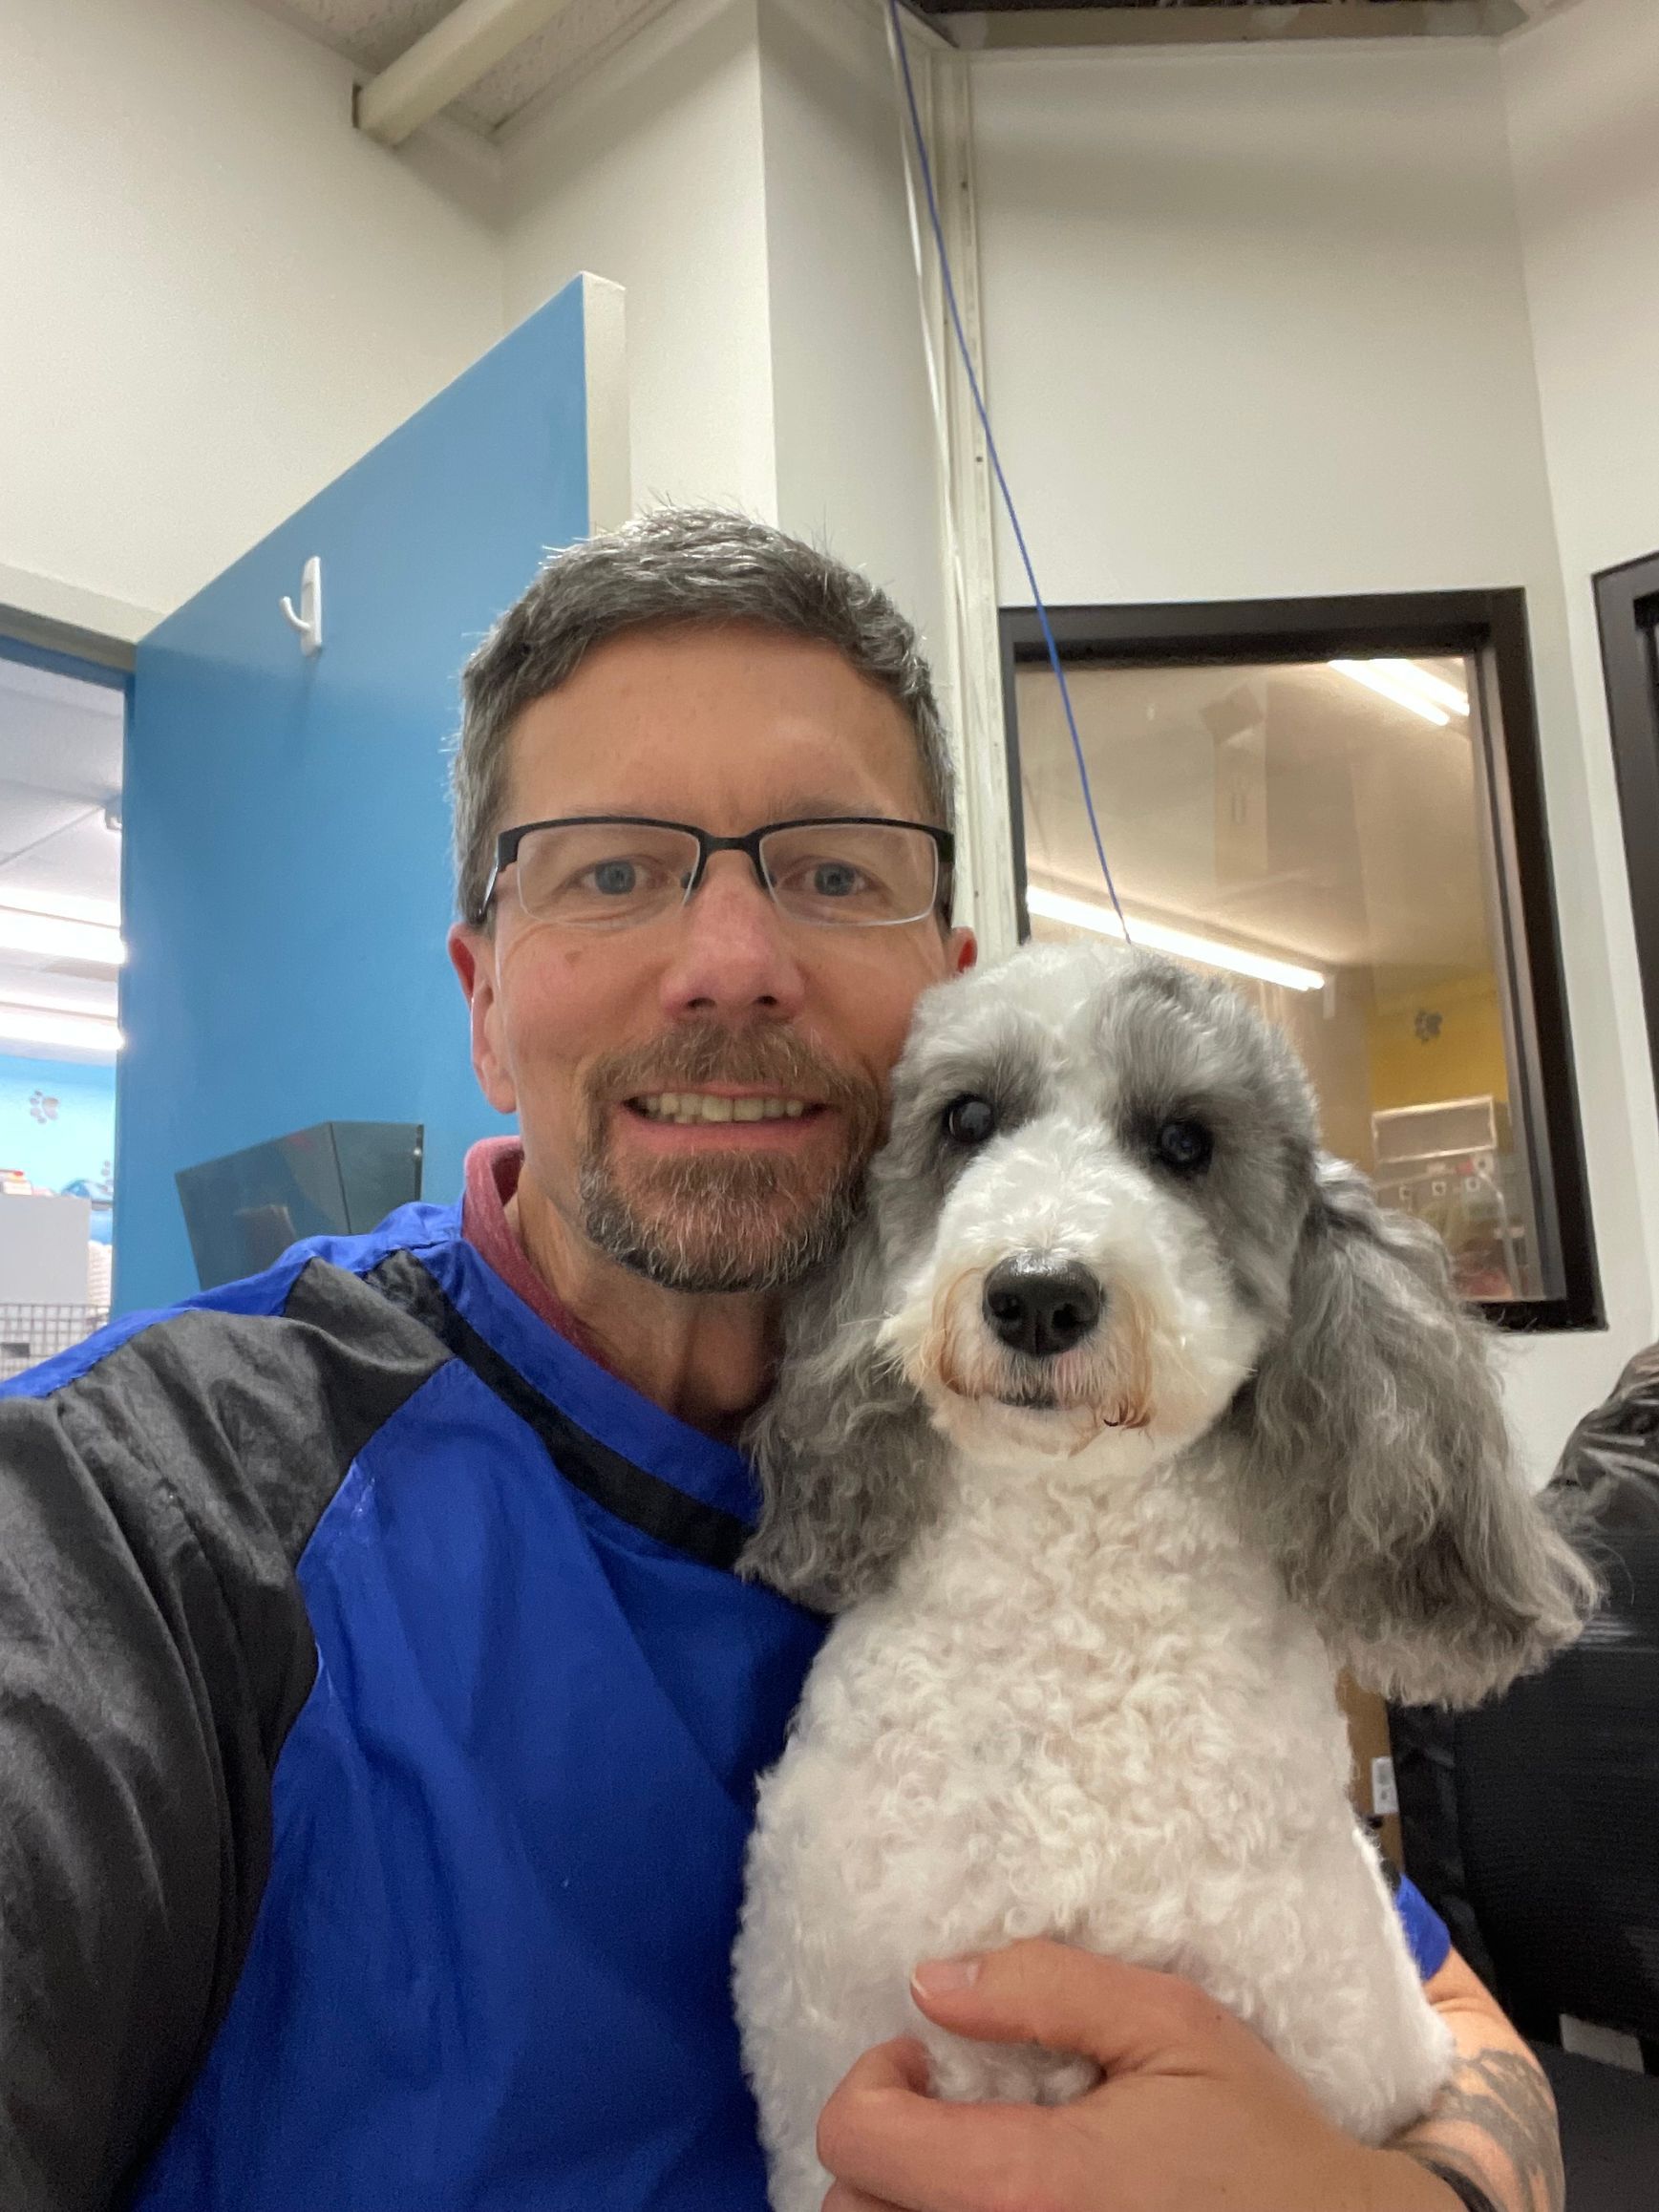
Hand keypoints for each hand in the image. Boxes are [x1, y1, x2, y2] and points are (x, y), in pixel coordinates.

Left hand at [816, 1939, 1461, 2211]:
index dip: (873, 2082)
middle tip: (946, 2114)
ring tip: (974, 2165)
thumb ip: (1047, 1988)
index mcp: (1032, 2186)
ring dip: (905, 2201)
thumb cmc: (1259, 2142)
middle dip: (880, 2150)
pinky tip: (1007, 2205)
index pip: (857, 2141)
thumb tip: (933, 1982)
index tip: (928, 2060)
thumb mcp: (1172, 2025)